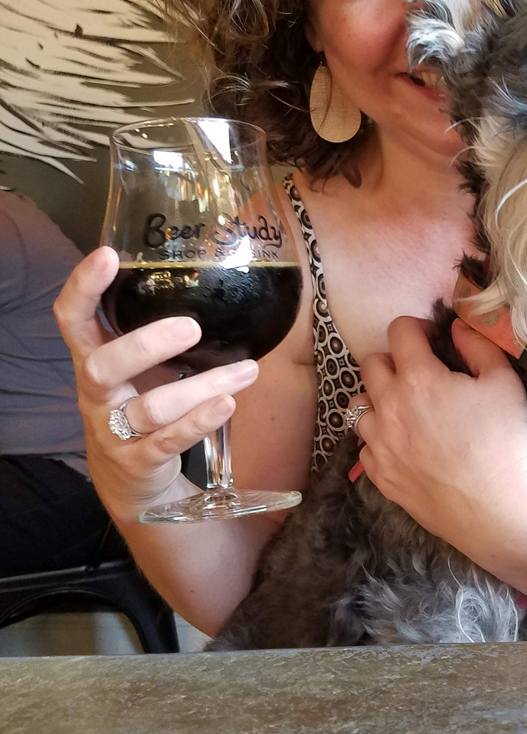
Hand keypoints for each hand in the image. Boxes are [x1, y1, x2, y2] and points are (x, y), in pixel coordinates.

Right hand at [54, 246, 259, 517]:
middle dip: (146, 346)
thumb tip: (222, 279)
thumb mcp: (139, 364)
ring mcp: (113, 431)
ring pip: (151, 408)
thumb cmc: (140, 400)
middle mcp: (96, 393)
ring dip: (202, 388)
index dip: (83, 288)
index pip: (73, 319)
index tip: (108, 255)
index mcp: (94, 357)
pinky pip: (168, 441)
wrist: (130, 478)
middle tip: (190, 327)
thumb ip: (159, 329)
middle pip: (102, 367)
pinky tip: (227, 404)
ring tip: (246, 371)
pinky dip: (199, 422)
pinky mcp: (138, 462)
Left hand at [352, 316, 526, 542]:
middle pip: (371, 363)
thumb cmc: (506, 442)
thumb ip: (478, 345)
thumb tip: (458, 327)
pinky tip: (406, 444)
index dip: (417, 327)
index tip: (434, 340)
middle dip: (395, 359)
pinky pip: (365, 444)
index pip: (399, 330)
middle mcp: (388, 407)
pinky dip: (380, 437)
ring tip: (409, 409)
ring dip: (381, 398)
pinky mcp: (379, 476)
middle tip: (422, 372)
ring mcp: (379, 444)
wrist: (499, 511)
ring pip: (360, 405)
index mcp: (417, 378)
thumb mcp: (503, 382)